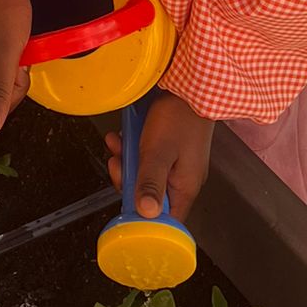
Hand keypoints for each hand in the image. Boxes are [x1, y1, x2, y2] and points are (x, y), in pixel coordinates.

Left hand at [107, 92, 212, 221]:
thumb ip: (151, 183)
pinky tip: (122, 136)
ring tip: (117, 144)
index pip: (165, 220)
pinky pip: (147, 158)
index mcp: (185, 188)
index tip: (126, 201)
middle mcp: (183, 180)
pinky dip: (133, 149)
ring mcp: (177, 165)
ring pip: (145, 175)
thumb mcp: (159, 152)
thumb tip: (145, 214)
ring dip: (127, 161)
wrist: (190, 86)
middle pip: (150, 197)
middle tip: (118, 163)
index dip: (143, 216)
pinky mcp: (170, 150)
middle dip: (128, 180)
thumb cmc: (178, 117)